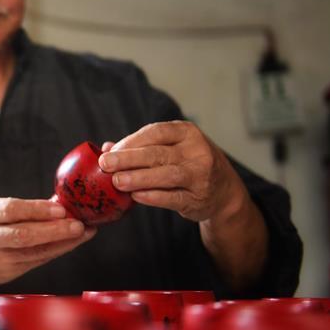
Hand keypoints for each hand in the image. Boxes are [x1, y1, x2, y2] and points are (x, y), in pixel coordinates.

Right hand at [0, 197, 95, 287]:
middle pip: (24, 235)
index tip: (60, 209)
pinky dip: (56, 251)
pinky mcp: (8, 273)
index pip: (10, 211)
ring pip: (35, 252)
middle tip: (79, 224)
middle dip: (55, 231)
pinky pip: (37, 261)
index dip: (36, 210)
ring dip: (63, 243)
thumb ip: (14, 207)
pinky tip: (71, 242)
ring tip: (84, 232)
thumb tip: (56, 202)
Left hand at [97, 120, 245, 222]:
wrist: (224, 191)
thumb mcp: (171, 148)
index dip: (130, 142)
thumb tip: (106, 148)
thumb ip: (140, 147)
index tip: (109, 152)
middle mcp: (197, 151)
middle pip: (157, 154)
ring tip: (116, 181)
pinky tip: (135, 196)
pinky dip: (153, 196)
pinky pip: (173, 197)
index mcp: (187, 132)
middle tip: (106, 164)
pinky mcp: (199, 198)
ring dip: (139, 178)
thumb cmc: (188, 163)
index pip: (155, 132)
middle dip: (128, 159)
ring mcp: (201, 175)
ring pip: (166, 175)